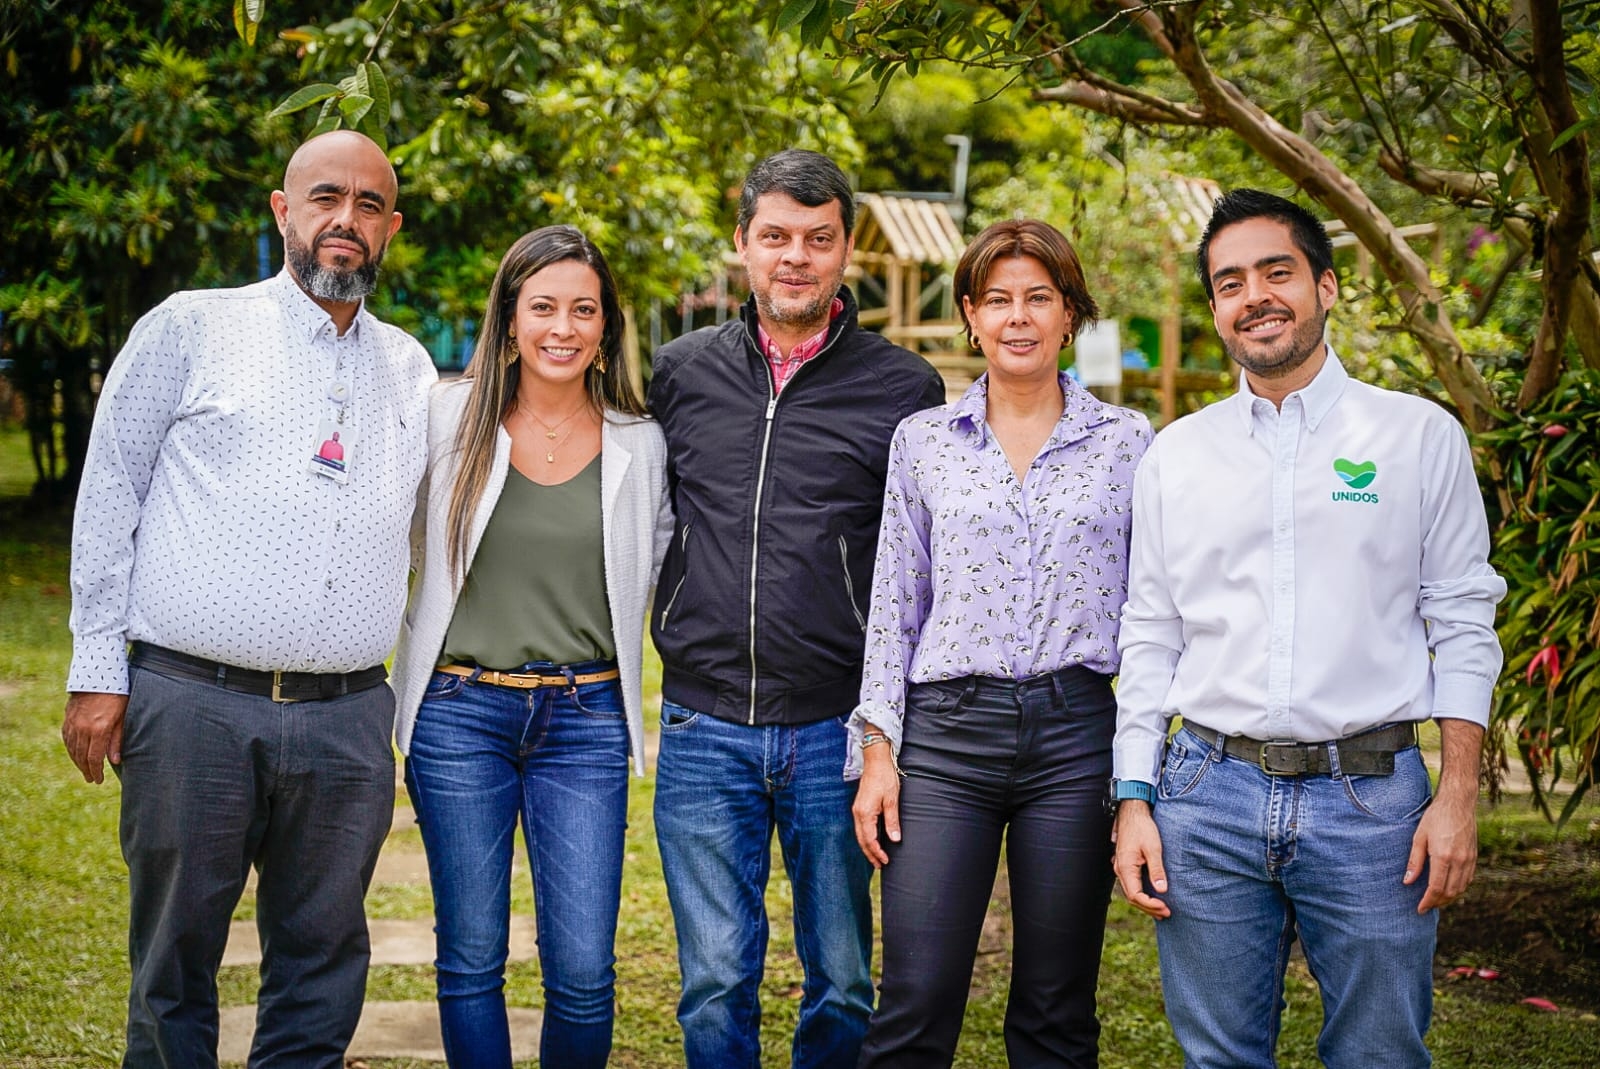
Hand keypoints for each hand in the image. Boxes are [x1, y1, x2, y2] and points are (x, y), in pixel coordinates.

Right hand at [62, 691, 128, 783]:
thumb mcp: (123, 717)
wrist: (99, 674)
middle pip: (81, 756)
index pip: (94, 758)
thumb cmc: (117, 695)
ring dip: (77, 761)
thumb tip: (115, 761)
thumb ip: (117, 739)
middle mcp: (83, 728)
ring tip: (84, 770)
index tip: (98, 780)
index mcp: (98, 729)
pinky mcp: (68, 717)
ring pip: (72, 748)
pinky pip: (66, 738)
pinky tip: (74, 754)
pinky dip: (70, 749)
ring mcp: (73, 723)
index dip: (96, 771)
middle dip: (86, 770)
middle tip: (91, 779)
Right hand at [851, 747, 900, 867]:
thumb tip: (895, 840)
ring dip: (867, 847)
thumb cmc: (885, 778)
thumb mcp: (892, 800)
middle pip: (862, 840)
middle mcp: (858, 813)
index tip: (885, 861)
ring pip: (860, 834)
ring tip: (876, 857)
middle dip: (870, 854)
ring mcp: (857, 809)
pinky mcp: (860, 806)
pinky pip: (860, 827)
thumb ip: (892, 821)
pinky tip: (873, 840)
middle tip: (880, 866)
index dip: (877, 853)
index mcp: (865, 813)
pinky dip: (866, 837)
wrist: (876, 761)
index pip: (870, 840)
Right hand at [1112, 801, 1170, 917]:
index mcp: (1126, 867)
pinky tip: (1152, 896)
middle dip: (1149, 907)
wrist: (1132, 812)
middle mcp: (1120, 869)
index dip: (1150, 904)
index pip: (1135, 895)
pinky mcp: (1125, 864)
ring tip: (1161, 910)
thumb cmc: (1143, 828)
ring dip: (1145, 903)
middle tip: (1166, 913)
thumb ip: (1157, 870)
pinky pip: (1131, 885)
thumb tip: (1162, 890)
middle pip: (1132, 897)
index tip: (1165, 907)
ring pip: (1131, 892)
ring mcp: (1121, 867)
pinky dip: (1142, 894)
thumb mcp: (1153, 848)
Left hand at [1405, 787, 1477, 911]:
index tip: (1420, 909)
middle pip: (1450, 892)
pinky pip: (1468, 880)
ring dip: (1449, 898)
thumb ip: (1415, 861)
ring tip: (1436, 900)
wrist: (1458, 803)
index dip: (1428, 901)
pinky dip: (1459, 888)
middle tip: (1426, 906)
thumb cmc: (1435, 817)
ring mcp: (1469, 860)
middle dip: (1437, 903)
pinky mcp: (1474, 857)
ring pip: (1461, 888)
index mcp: (1443, 857)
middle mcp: (1459, 861)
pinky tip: (1449, 888)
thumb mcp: (1419, 836)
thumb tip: (1407, 881)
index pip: (1436, 888)